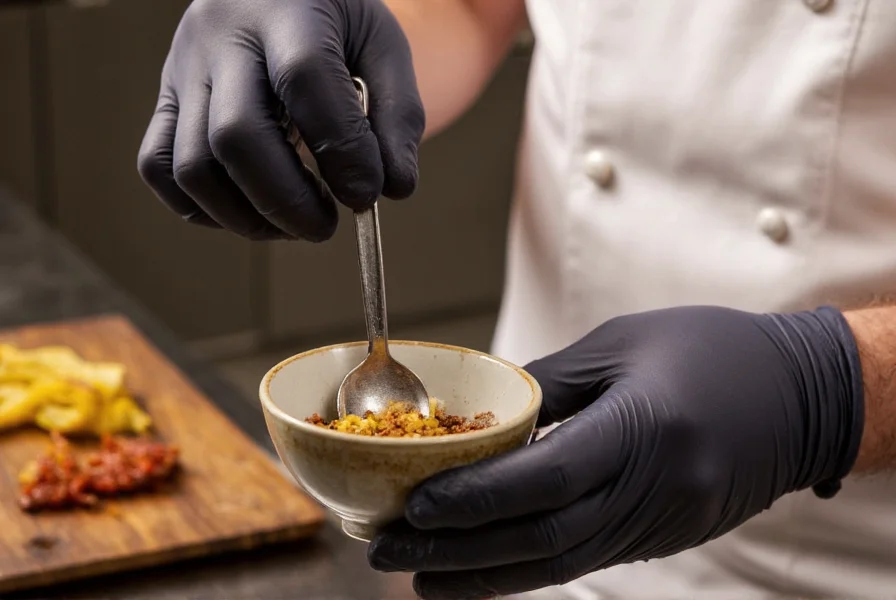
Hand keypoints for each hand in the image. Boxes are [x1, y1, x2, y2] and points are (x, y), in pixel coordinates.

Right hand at [137, 0, 423, 241]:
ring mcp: (183, 69)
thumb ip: (397, 115)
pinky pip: (160, 168)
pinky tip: (250, 211)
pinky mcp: (165, 99)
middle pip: (237, 135)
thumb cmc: (332, 23)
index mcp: (288, 10)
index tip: (366, 195)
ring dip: (246, 216)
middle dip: (286, 201)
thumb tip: (394, 188)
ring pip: (192, 164)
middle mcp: (222, 37)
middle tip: (326, 227)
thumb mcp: (382, 46)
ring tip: (293, 225)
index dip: (340, 149)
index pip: (305, 80)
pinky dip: (202, 208)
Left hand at [367, 306, 863, 599]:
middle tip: (390, 554)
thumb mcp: (624, 343)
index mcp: (642, 428)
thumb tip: (488, 417)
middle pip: (540, 536)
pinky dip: (527, 568)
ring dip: (484, 575)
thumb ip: (551, 383)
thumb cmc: (709, 350)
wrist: (800, 397)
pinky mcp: (663, 536)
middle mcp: (652, 488)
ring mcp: (661, 522)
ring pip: (559, 562)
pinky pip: (586, 559)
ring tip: (420, 581)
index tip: (413, 506)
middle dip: (458, 551)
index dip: (474, 499)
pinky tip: (483, 570)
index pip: (544, 479)